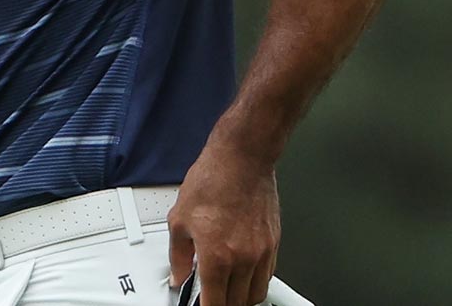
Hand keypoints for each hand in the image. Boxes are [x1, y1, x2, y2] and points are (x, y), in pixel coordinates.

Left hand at [167, 144, 280, 305]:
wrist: (241, 160)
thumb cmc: (212, 181)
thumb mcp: (179, 219)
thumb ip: (178, 255)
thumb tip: (178, 275)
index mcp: (217, 256)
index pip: (215, 304)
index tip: (200, 305)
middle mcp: (244, 259)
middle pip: (238, 303)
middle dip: (223, 303)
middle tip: (210, 296)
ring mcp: (262, 252)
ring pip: (256, 293)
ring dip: (241, 297)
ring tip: (226, 289)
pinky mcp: (273, 244)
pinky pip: (267, 275)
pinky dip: (255, 281)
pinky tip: (242, 273)